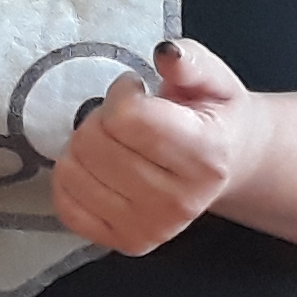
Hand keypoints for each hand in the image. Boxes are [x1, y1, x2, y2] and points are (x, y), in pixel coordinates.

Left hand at [53, 38, 274, 255]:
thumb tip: (165, 53)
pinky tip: (100, 168)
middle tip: (125, 118)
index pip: (127, 118)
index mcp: (206, 155)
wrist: (230, 163)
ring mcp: (153, 228)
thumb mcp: (213, 78)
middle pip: (94, 144)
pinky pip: (66, 206)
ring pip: (73, 172)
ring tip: (116, 142)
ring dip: (84, 147)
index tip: (136, 90)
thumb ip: (191, 60)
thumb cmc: (214, 115)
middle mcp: (181, 201)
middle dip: (101, 118)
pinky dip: (71, 180)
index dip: (122, 92)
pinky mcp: (128, 243)